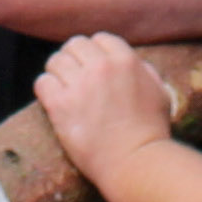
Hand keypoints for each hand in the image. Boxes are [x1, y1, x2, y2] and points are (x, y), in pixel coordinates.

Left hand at [36, 33, 171, 174]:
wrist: (134, 162)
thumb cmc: (150, 132)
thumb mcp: (159, 93)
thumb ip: (144, 71)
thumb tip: (133, 63)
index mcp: (126, 60)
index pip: (100, 39)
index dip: (95, 52)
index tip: (92, 67)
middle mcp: (101, 66)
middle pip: (74, 45)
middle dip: (74, 59)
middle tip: (74, 77)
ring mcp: (79, 85)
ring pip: (55, 61)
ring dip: (57, 73)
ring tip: (63, 89)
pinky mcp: (60, 105)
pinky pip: (42, 82)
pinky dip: (46, 90)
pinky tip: (54, 101)